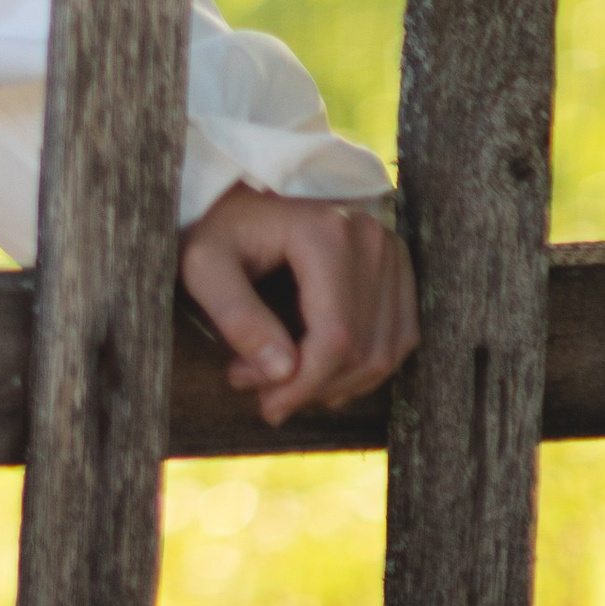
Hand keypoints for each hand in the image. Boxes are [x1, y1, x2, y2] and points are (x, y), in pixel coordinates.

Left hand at [177, 183, 417, 427]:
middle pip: (362, 350)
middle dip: (314, 388)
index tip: (266, 406)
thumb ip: (236, 315)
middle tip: (266, 395)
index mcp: (326, 232)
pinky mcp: (400, 266)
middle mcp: (371, 237)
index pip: (334, 337)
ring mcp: (391, 250)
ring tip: (288, 384)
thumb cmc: (222, 232)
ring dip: (338, 386)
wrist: (247, 199)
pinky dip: (363, 369)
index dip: (303, 385)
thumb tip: (283, 372)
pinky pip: (398, 340)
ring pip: (384, 353)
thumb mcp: (204, 265)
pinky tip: (323, 372)